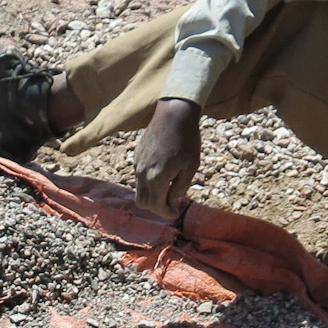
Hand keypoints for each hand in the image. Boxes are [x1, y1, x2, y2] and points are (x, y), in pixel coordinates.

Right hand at [134, 98, 201, 218]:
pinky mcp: (136, 156)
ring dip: (152, 194)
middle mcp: (142, 174)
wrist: (174, 114)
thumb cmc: (187, 139)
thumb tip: (173, 201)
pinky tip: (162, 172)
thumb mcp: (191, 166)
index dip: (166, 213)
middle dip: (157, 207)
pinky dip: (148, 181)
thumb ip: (180, 187)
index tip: (176, 213)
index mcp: (156, 179)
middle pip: (143, 203)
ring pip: (139, 190)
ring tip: (167, 187)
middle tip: (171, 203)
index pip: (156, 206)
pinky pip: (139, 176)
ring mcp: (137, 165)